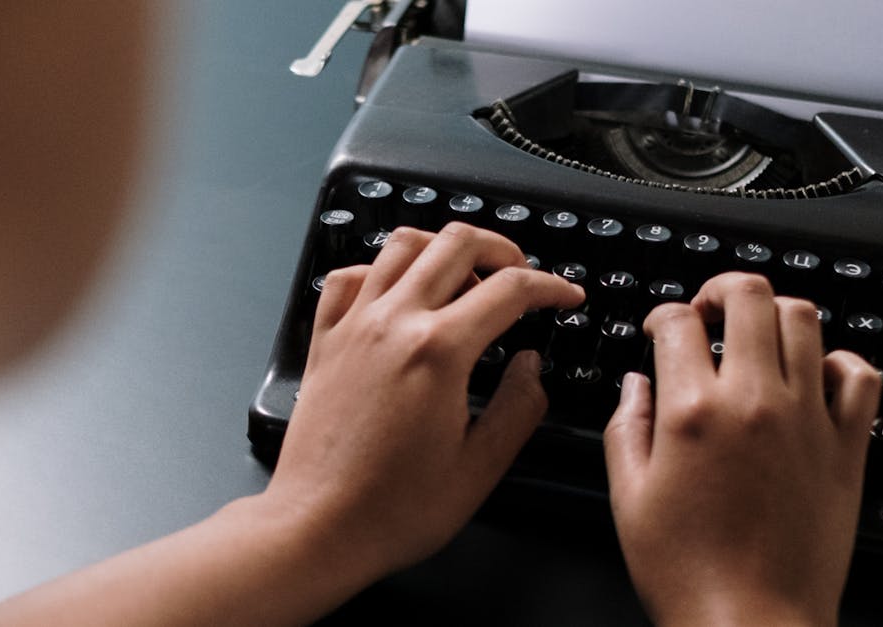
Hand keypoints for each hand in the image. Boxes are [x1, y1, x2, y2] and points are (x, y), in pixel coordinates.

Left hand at [263, 222, 583, 578]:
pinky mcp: (324, 342)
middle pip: (455, 243)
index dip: (551, 286)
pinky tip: (398, 293)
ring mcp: (353, 326)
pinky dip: (380, 269)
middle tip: (522, 275)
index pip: (510, 290)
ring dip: (442, 248)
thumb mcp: (479, 467)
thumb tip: (532, 367)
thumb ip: (518, 407)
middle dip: (502, 249)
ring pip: (401, 246)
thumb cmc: (392, 509)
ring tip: (466, 276)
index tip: (565, 297)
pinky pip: (349, 277)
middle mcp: (393, 323)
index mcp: (438, 351)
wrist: (317, 527)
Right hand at [605, 272, 880, 625]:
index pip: (678, 322)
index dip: (663, 315)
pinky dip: (838, 360)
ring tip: (756, 334)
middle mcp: (755, 403)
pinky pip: (860, 375)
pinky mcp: (846, 447)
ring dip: (775, 313)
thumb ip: (626, 426)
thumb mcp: (628, 496)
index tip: (660, 328)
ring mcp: (807, 421)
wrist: (750, 623)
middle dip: (721, 289)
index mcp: (692, 413)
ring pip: (806, 319)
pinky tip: (812, 374)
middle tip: (708, 310)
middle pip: (750, 295)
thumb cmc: (688, 571)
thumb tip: (635, 383)